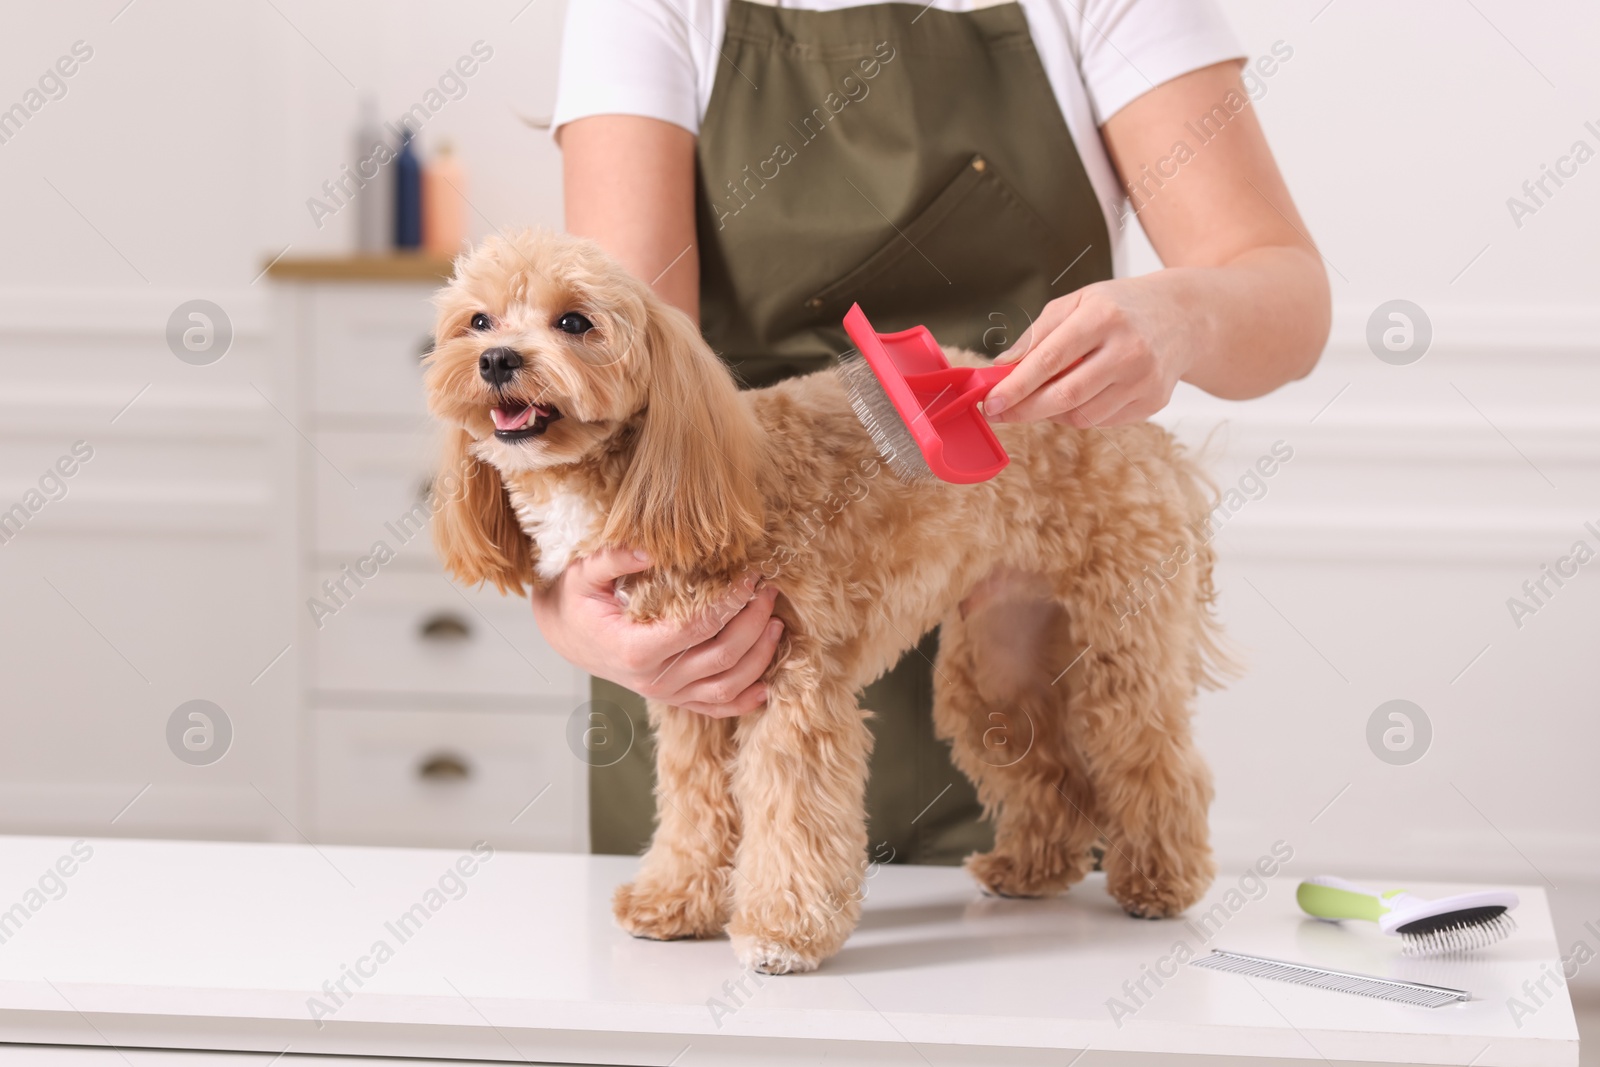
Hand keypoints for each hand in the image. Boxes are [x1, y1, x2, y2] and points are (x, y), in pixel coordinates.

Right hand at [529, 547, 783, 717]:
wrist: (565, 636)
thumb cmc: (575, 601)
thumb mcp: (584, 573)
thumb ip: (614, 558)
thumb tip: (652, 549)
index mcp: (634, 649)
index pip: (697, 628)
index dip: (730, 603)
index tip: (750, 576)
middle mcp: (654, 679)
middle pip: (722, 657)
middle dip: (754, 624)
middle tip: (769, 592)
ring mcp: (666, 693)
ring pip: (727, 686)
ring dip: (759, 658)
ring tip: (776, 623)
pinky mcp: (674, 699)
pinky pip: (716, 708)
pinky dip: (746, 699)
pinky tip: (768, 682)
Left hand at [981, 278, 1193, 427]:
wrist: (1183, 316)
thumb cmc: (1121, 307)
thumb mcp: (1078, 302)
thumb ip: (1037, 334)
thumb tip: (1002, 368)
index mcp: (1103, 317)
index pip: (1050, 359)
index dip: (1015, 386)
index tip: (990, 402)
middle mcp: (1128, 349)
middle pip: (1065, 396)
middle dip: (1024, 410)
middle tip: (999, 414)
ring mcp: (1144, 379)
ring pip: (1081, 416)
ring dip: (1051, 414)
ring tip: (1041, 398)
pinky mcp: (1153, 401)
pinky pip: (1102, 421)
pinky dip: (1079, 415)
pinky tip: (1076, 397)